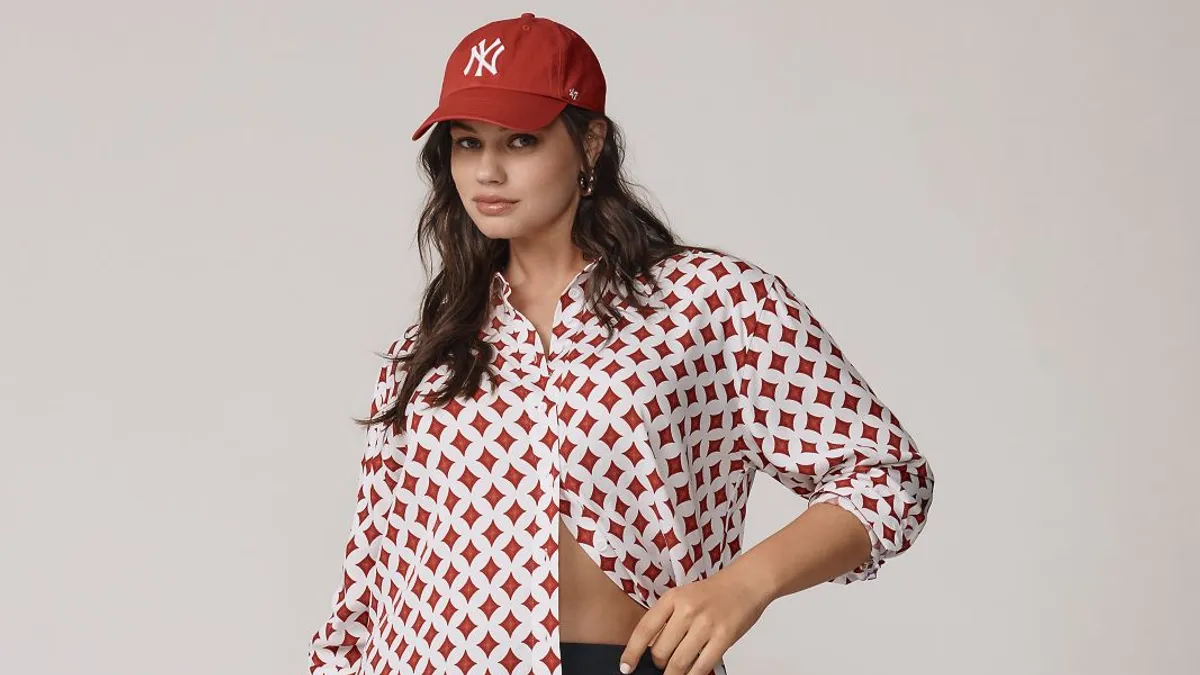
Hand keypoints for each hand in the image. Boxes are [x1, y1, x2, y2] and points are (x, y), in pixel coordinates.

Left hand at [619, 567, 773, 674]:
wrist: (746, 583)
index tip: (625, 667)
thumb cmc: (714, 592)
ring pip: (678, 663)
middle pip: (660, 651)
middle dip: (658, 664)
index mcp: (672, 598)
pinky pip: (701, 667)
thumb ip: (667, 619)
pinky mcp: (723, 637)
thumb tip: (649, 649)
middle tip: (663, 665)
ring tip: (674, 673)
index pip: (644, 630)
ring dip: (673, 674)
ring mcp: (705, 625)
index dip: (631, 652)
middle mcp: (687, 610)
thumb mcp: (683, 597)